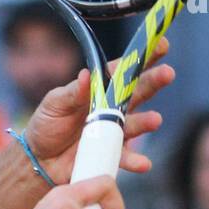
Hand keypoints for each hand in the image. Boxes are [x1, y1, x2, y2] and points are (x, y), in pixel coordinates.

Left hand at [23, 38, 174, 185]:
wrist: (40, 158)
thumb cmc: (47, 124)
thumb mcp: (54, 103)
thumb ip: (72, 92)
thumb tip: (87, 75)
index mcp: (98, 90)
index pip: (122, 70)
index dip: (140, 57)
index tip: (159, 44)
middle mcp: (111, 108)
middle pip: (137, 92)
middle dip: (154, 81)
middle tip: (168, 73)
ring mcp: (113, 131)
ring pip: (136, 124)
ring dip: (147, 122)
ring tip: (155, 120)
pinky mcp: (111, 154)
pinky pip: (125, 157)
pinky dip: (135, 161)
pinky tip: (144, 163)